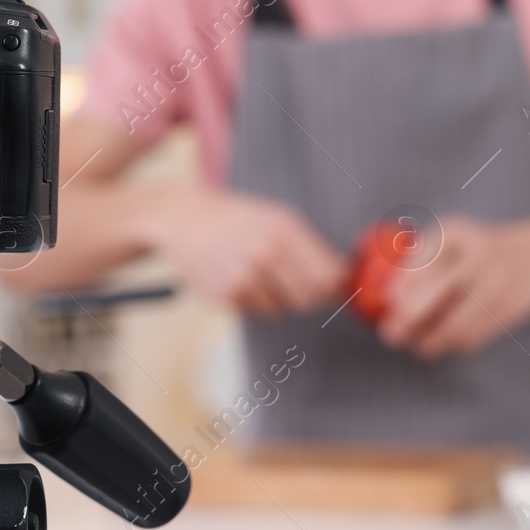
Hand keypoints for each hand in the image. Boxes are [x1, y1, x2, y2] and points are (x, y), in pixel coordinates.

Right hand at [143, 188, 348, 317]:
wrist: (184, 219)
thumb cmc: (238, 219)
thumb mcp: (276, 218)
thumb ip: (311, 248)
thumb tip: (344, 280)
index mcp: (285, 227)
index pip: (330, 275)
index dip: (336, 285)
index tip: (334, 285)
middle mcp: (267, 252)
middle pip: (312, 297)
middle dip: (312, 295)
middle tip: (296, 280)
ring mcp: (246, 275)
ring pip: (287, 308)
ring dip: (282, 297)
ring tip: (261, 273)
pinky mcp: (228, 295)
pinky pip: (262, 311)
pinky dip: (258, 301)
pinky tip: (240, 277)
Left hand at [378, 215, 529, 360]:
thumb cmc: (477, 251)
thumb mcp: (451, 240)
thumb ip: (420, 261)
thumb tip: (389, 299)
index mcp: (455, 231)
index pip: (423, 258)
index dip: (404, 283)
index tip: (390, 302)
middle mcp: (478, 252)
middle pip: (437, 290)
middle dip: (409, 317)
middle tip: (391, 334)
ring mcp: (496, 281)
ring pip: (455, 323)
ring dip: (429, 341)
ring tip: (416, 346)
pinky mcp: (509, 308)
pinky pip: (473, 335)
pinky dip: (452, 345)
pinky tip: (440, 344)